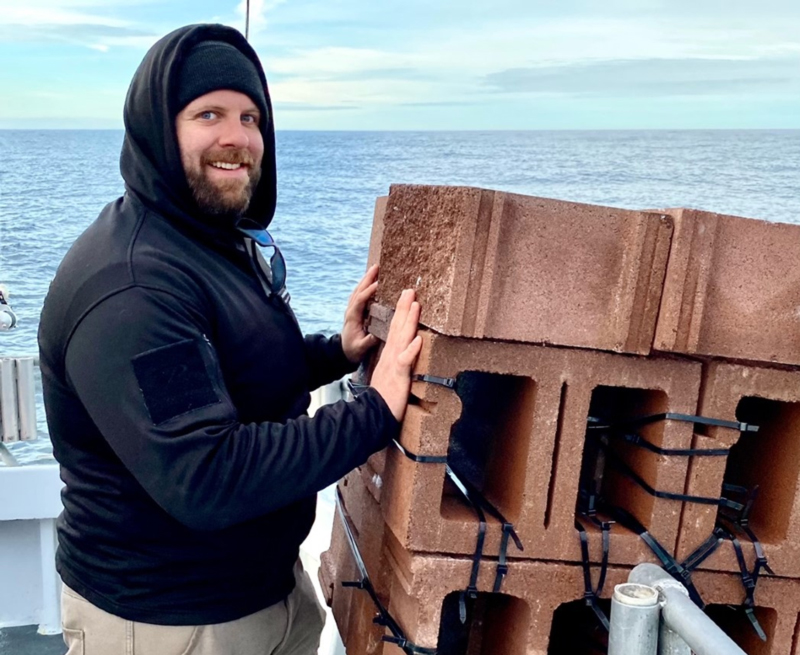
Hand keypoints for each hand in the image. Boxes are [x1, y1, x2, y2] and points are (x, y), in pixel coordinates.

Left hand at [341, 265, 379, 363]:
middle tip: (376, 267)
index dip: (369, 292)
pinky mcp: (355, 310)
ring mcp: (351, 309)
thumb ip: (367, 342)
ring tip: (375, 269)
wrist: (343, 352)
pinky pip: (359, 294)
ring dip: (366, 279)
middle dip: (367, 278)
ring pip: (358, 290)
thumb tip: (377, 335)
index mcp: (352, 317)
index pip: (360, 300)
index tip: (378, 284)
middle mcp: (350, 310)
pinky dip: (365, 285)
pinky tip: (371, 280)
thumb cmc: (353, 350)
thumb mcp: (360, 348)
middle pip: (358, 290)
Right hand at [370, 289, 422, 421]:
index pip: (395, 330)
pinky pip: (405, 362)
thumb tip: (403, 354)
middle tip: (411, 290)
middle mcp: (391, 356)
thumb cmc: (384, 399)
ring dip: (409, 321)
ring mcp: (394, 365)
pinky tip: (418, 339)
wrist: (373, 415)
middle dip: (404, 308)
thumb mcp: (390, 376)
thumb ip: (396, 364)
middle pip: (398, 328)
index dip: (401, 313)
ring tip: (415, 305)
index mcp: (389, 356)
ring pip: (402, 339)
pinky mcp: (398, 377)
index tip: (407, 298)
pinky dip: (411, 350)